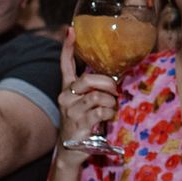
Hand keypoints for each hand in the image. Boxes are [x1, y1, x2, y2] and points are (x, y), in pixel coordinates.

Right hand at [56, 35, 119, 169]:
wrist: (71, 151)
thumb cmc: (82, 122)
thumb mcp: (83, 103)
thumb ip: (93, 89)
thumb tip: (114, 79)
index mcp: (67, 89)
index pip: (65, 64)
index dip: (67, 47)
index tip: (71, 30)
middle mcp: (66, 97)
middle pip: (88, 80)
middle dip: (108, 83)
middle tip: (115, 91)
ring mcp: (71, 111)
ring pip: (97, 97)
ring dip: (110, 103)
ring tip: (110, 109)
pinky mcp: (79, 125)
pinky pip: (101, 112)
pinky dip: (109, 114)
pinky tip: (108, 118)